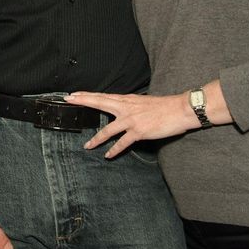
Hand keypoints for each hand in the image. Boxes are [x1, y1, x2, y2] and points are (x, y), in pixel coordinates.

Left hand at [65, 92, 195, 158]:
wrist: (179, 109)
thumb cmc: (163, 106)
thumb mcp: (142, 102)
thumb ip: (129, 105)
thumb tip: (119, 107)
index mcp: (126, 100)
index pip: (102, 96)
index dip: (87, 95)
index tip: (73, 94)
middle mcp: (126, 108)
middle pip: (100, 103)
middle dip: (83, 101)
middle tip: (68, 100)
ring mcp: (131, 120)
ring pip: (107, 130)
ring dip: (96, 139)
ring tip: (87, 146)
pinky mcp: (139, 131)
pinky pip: (123, 143)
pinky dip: (114, 150)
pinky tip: (107, 155)